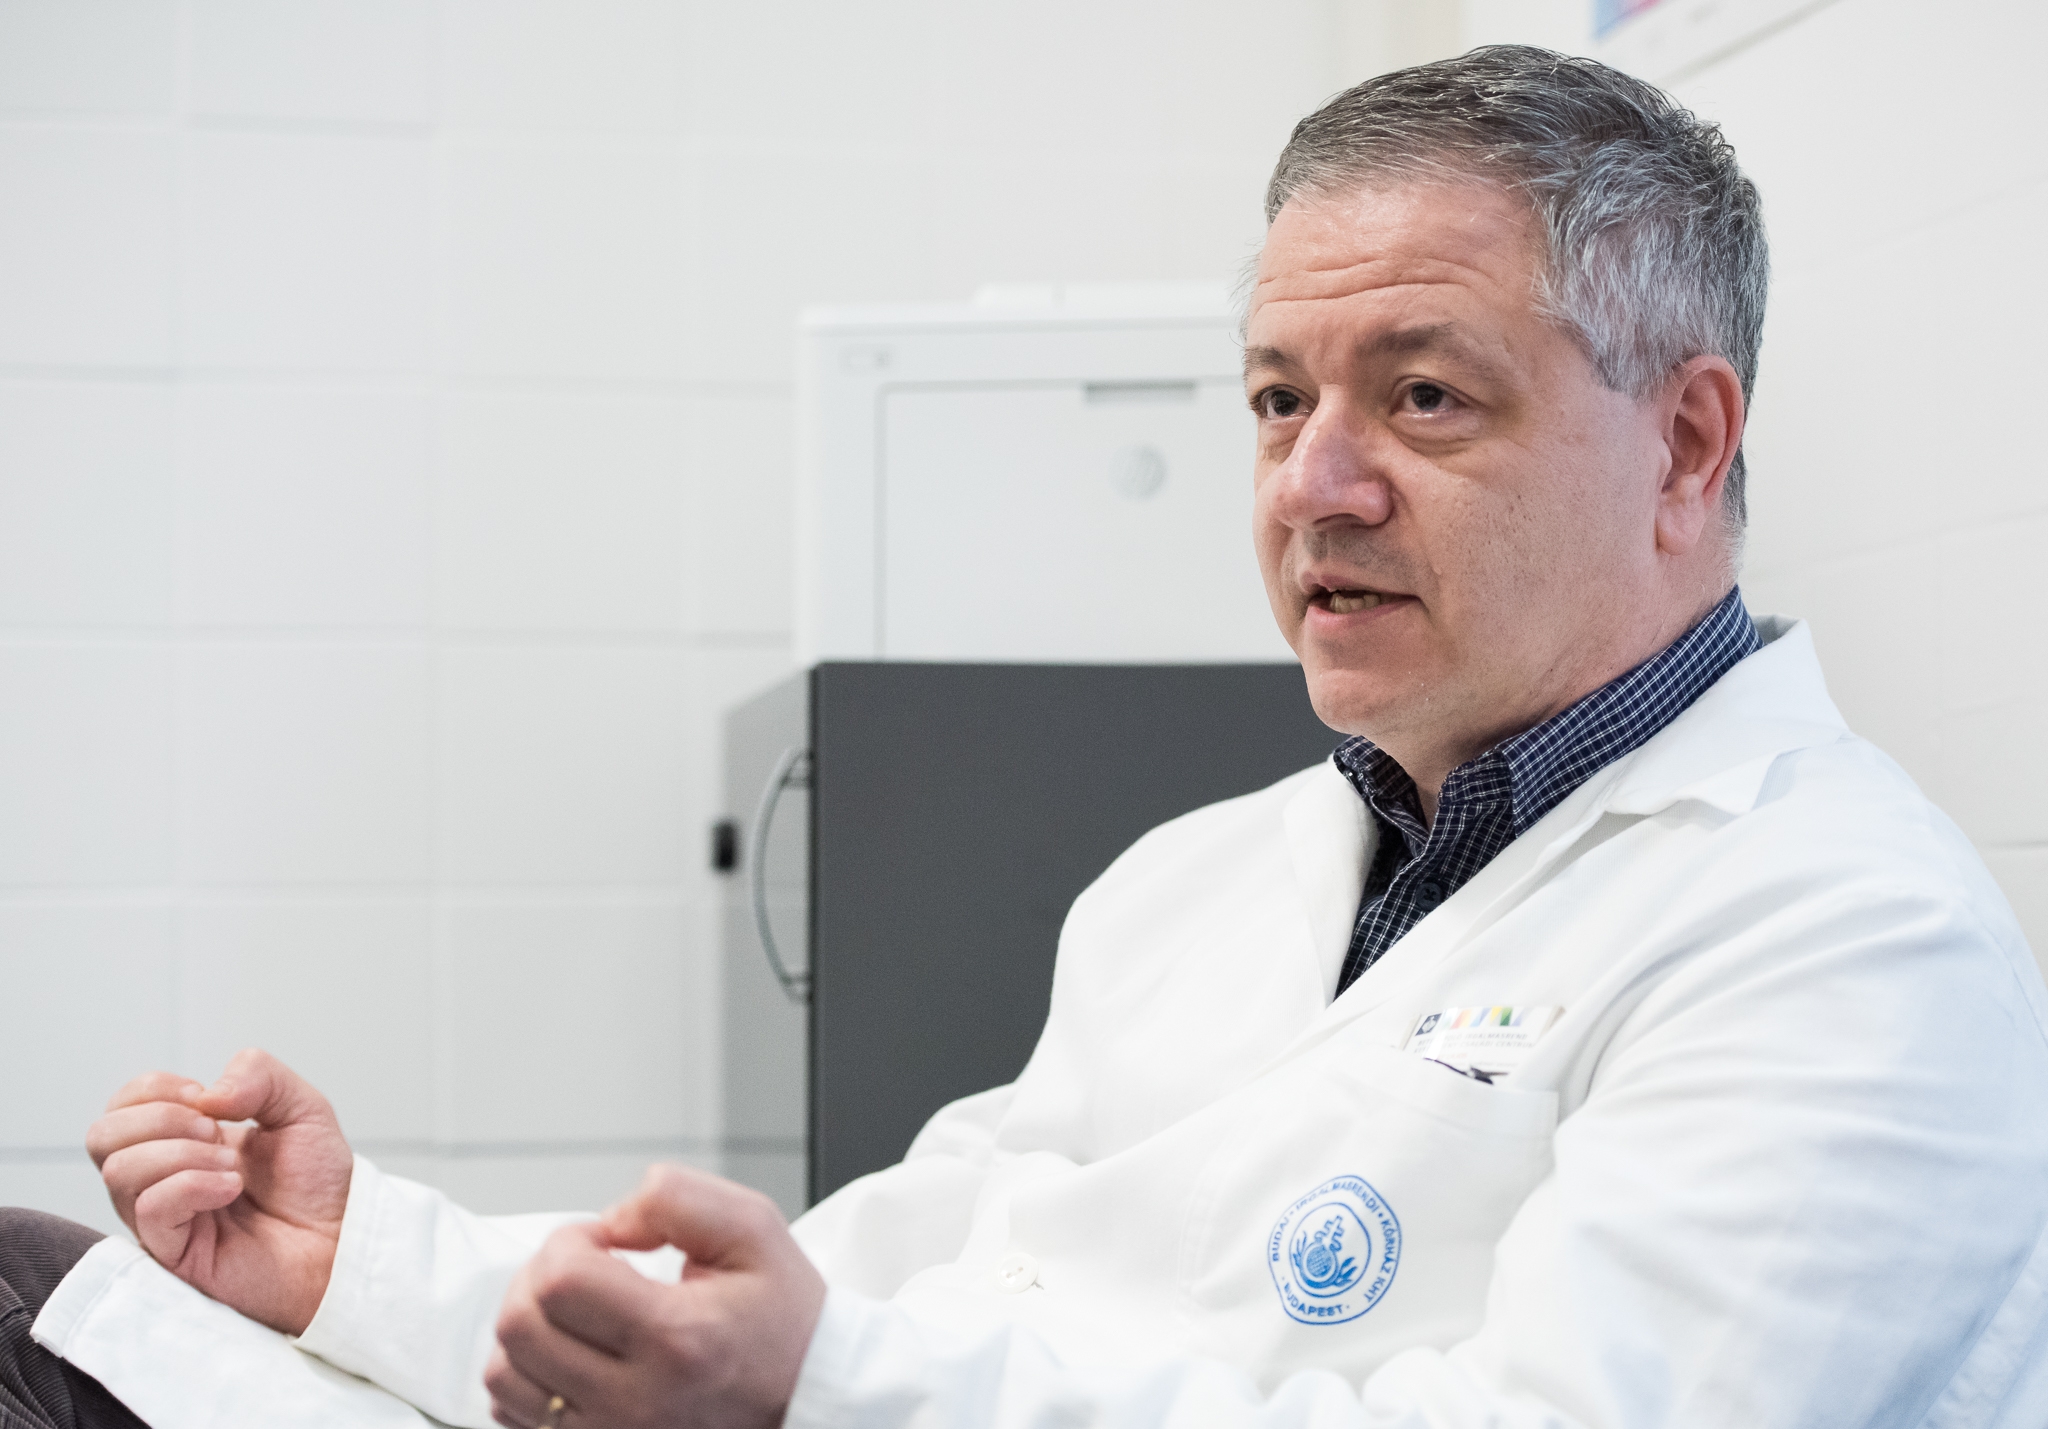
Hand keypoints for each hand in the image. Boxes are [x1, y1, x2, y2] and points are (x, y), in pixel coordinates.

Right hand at [85, 1047, 352, 1334]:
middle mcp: (160, 1177)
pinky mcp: (170, 1253)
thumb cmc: (317, 1183)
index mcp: (181, 1138)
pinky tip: (231, 1188)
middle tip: (215, 1132)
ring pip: (118, 1170)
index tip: (210, 1101)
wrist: (340, 1241)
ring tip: (232, 1167)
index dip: (156, 1089)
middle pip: (102, 1135)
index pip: (124, 1104)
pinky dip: (192, 1184)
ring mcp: (161, 1218)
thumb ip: (260, 1075)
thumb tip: (208, 1094)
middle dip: (160, 1118)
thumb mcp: (302, 1107)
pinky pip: (149, 1209)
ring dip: (180, 1153)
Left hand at [487, 1165, 825, 1428]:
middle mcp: (635, 1402)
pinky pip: (513, 1416)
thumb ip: (675, 1198)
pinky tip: (575, 1352)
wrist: (807, 1399)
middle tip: (587, 1268)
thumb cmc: (782, 1317)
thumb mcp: (753, 1227)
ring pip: (503, 1375)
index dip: (570, 1240)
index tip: (608, 1243)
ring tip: (580, 1312)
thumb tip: (608, 1221)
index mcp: (677, 1338)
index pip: (560, 1280)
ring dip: (529, 1327)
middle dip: (539, 1277)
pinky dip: (529, 1376)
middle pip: (519, 1326)